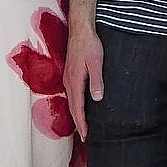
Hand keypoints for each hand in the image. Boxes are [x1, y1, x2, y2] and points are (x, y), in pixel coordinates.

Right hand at [64, 22, 103, 140]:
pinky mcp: (70, 72)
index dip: (82, 123)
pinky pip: (72, 93)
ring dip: (76, 114)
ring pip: (71, 101)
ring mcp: (68, 77)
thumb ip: (96, 80)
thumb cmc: (90, 44)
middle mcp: (69, 81)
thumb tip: (97, 98)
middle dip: (78, 123)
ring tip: (83, 126)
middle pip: (72, 108)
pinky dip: (75, 104)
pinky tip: (81, 105)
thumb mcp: (96, 62)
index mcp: (75, 81)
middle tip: (85, 138)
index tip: (86, 136)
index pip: (77, 108)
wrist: (80, 29)